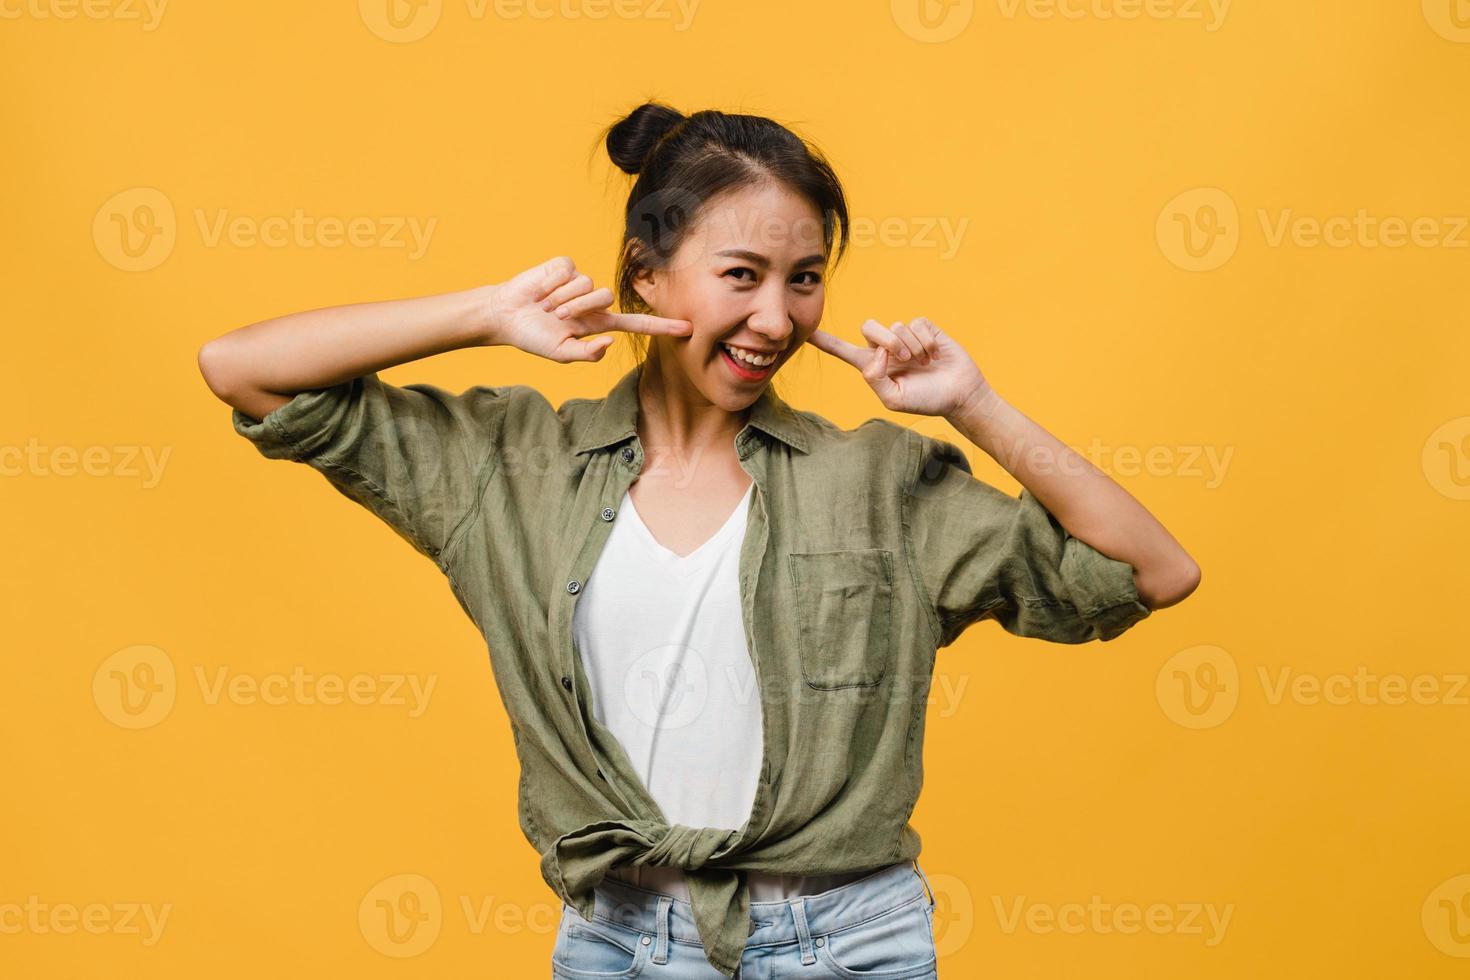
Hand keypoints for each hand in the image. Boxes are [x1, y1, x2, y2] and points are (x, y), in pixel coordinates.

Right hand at [484, 256, 692, 361]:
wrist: (505, 316)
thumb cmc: (533, 337)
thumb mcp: (560, 353)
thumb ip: (586, 353)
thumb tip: (609, 342)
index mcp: (598, 323)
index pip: (636, 323)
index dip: (661, 326)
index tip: (688, 328)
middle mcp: (593, 301)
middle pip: (607, 298)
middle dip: (579, 308)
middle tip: (557, 316)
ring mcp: (580, 281)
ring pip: (588, 284)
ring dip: (562, 298)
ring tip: (545, 305)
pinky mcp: (565, 266)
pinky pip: (568, 271)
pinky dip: (551, 283)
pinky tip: (540, 290)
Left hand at [806, 317, 992, 417]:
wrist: (959, 395)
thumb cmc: (926, 400)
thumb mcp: (894, 399)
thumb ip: (874, 378)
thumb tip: (875, 352)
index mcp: (872, 367)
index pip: (842, 350)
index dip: (824, 341)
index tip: (805, 331)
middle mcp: (885, 349)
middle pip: (869, 327)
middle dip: (887, 341)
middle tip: (905, 359)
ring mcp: (905, 337)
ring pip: (896, 326)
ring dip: (911, 346)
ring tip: (923, 363)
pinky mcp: (924, 328)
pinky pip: (916, 324)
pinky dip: (926, 342)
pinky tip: (934, 355)